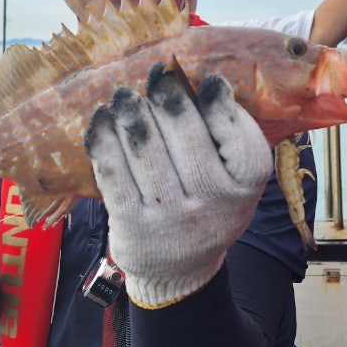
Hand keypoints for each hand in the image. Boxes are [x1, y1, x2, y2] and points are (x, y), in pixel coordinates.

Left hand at [84, 67, 272, 307]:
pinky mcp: (132, 225)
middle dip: (168, 97)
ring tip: (124, 94)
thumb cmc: (208, 208)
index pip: (240, 139)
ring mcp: (170, 217)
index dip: (222, 106)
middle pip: (186, 136)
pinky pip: (113, 173)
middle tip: (156, 74)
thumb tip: (203, 79)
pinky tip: (101, 119)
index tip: (207, 80)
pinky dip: (104, 140)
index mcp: (245, 188)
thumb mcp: (236, 183)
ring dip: (131, 113)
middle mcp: (212, 203)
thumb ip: (231, 140)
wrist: (178, 272)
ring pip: (146, 150)